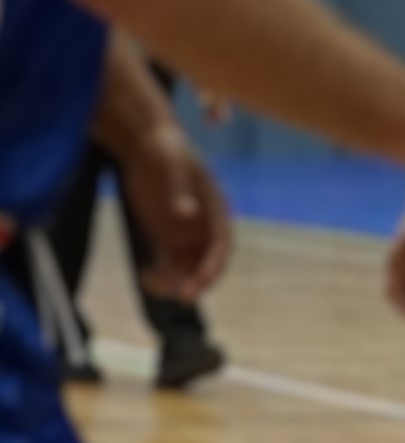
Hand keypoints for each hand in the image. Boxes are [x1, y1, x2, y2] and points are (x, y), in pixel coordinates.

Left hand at [118, 123, 231, 301]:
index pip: (221, 244)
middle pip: (205, 263)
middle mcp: (202, 226)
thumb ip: (178, 191)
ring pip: (185, 269)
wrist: (147, 146)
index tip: (201, 281)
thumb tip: (187, 215)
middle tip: (181, 296)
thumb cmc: (165, 150)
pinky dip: (158, 276)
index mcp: (214, 209)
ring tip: (152, 282)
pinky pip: (166, 265)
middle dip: (196, 282)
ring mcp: (183, 234)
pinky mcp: (164, 238)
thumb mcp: (172, 165)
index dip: (214, 265)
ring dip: (175, 282)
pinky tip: (144, 275)